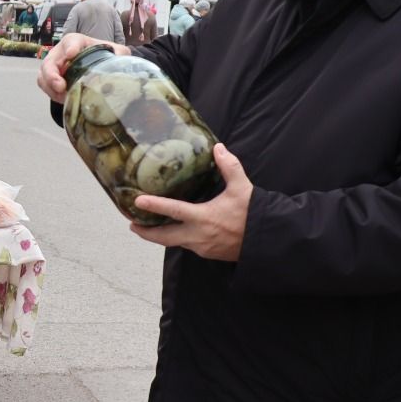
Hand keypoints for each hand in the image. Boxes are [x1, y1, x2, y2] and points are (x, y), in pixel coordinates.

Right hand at [37, 32, 128, 102]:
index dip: (71, 47)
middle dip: (52, 75)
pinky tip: (63, 99)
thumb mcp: (114, 52)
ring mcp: (53, 65)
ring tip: (63, 97)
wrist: (93, 63)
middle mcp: (61, 52)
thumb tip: (123, 58)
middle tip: (61, 86)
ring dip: (50, 87)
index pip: (71, 42)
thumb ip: (120, 53)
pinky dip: (51, 93)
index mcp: (76, 41)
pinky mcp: (49, 77)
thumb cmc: (100, 55)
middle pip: (50, 61)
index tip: (72, 54)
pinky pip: (44, 85)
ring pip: (43, 75)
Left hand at [130, 144, 252, 260]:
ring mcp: (202, 247)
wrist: (268, 241)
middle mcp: (198, 236)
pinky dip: (177, 239)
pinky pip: (187, 245)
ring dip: (161, 236)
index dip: (154, 205)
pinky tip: (175, 231)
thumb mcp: (242, 187)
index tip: (137, 202)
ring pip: (174, 243)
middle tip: (132, 225)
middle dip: (146, 232)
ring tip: (149, 227)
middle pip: (164, 237)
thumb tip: (218, 148)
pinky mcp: (208, 253)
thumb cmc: (254, 214)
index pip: (173, 211)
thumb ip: (229, 166)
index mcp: (203, 218)